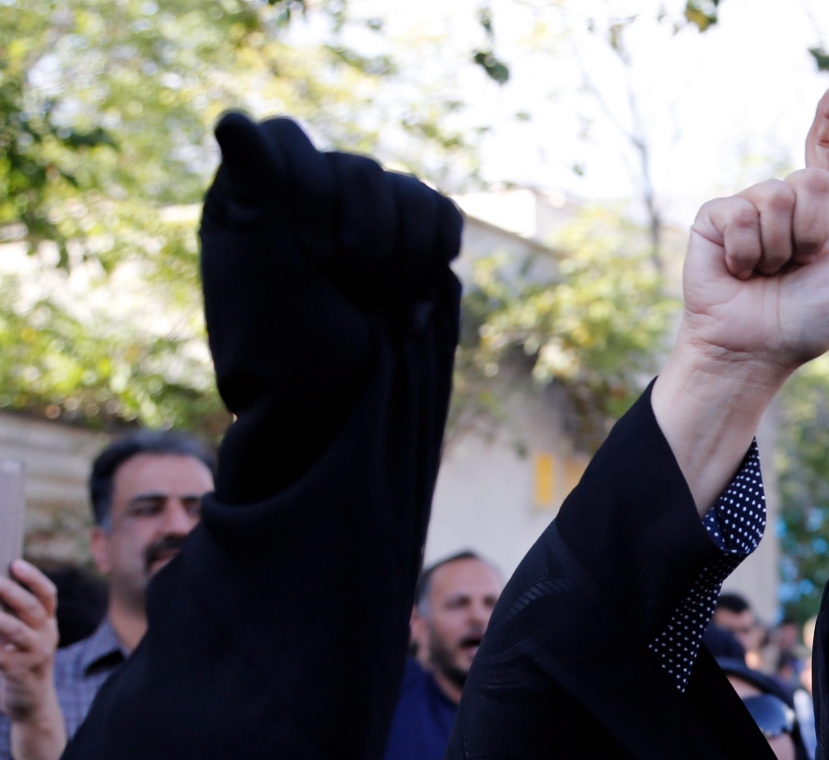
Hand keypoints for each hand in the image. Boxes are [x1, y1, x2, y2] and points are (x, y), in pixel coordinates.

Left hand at [0, 561, 59, 723]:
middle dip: (12, 592)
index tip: (15, 564)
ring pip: (17, 631)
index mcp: (47, 624)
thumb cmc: (19, 660)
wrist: (31, 702)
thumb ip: (13, 616)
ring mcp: (34, 655)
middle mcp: (46, 636)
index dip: (33, 578)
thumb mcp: (25, 636)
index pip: (48, 595)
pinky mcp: (17, 672)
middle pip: (34, 609)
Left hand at [201, 113, 463, 411]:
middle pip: (355, 168)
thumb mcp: (262, 271)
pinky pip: (439, 212)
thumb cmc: (288, 355)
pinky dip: (432, 253)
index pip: (287, 142)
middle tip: (341, 289)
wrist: (343, 415)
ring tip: (373, 302)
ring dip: (397, 255)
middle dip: (359, 237)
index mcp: (250, 199)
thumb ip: (257, 192)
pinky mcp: (411, 243)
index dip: (307, 194)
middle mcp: (305, 199)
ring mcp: (362, 220)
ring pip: (403, 190)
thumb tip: (233, 120)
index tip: (307, 255)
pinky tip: (406, 295)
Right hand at [655, 78, 828, 509]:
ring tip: (766, 274)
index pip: (826, 154)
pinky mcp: (714, 218)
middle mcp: (785, 205)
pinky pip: (739, 213)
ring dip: (778, 247)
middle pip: (811, 180)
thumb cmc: (804, 325)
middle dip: (813, 229)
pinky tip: (738, 272)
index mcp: (822, 216)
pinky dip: (746, 250)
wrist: (753, 351)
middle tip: (797, 265)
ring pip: (775, 196)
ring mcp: (748, 208)